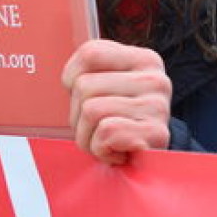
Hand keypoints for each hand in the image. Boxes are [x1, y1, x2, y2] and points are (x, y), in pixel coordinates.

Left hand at [61, 39, 171, 164]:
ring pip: (91, 110)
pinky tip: (116, 152)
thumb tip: (59, 70)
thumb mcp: (112, 89)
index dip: (72, 79)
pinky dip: (101, 150)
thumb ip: (92, 74)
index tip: (83, 98)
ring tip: (105, 143)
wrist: (152, 163)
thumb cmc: (122, 124)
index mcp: (143, 60)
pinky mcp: (156, 134)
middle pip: (84, 86)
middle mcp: (154, 78)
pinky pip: (105, 132)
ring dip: (87, 137)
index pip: (90, 54)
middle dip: (78, 116)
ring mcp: (157, 105)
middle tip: (96, 130)